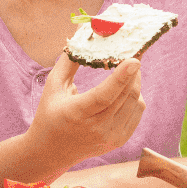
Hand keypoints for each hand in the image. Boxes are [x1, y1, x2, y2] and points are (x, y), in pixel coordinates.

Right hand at [29, 51, 143, 169]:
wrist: (49, 152)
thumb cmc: (49, 113)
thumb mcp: (53, 86)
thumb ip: (69, 61)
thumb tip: (83, 35)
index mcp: (76, 113)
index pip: (104, 95)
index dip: (121, 76)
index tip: (135, 59)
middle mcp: (96, 128)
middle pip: (124, 95)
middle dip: (133, 72)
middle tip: (134, 54)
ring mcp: (109, 137)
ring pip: (135, 102)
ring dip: (135, 82)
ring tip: (129, 70)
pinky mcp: (118, 141)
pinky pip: (137, 112)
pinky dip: (135, 96)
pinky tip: (126, 88)